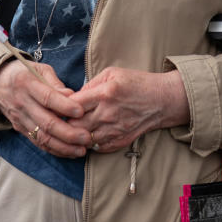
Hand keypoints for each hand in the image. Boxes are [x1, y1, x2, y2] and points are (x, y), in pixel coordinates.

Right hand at [0, 59, 89, 157]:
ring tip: (81, 150)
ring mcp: (20, 119)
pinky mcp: (20, 129)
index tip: (81, 111)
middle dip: (68, 133)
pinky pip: (38, 143)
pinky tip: (69, 152)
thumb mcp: (39, 69)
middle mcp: (22, 104)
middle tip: (87, 137)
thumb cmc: (24, 73)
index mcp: (27, 84)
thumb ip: (56, 82)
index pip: (47, 98)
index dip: (64, 106)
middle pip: (46, 123)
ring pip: (42, 137)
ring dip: (63, 146)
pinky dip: (54, 150)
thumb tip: (72, 96)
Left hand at [69, 68, 188, 153]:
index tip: (59, 105)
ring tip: (74, 128)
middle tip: (63, 119)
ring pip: (83, 140)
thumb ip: (91, 84)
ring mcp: (114, 130)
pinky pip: (96, 148)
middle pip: (74, 126)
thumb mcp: (112, 73)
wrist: (162, 100)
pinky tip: (88, 135)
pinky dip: (89, 143)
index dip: (61, 106)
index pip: (72, 105)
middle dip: (65, 123)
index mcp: (104, 94)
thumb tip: (73, 97)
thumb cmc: (137, 83)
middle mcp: (107, 114)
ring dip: (76, 135)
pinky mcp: (120, 141)